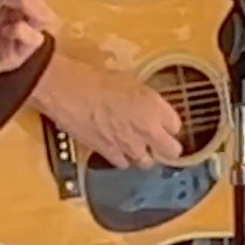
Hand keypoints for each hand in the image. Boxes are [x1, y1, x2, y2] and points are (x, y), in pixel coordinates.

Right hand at [29, 52, 182, 168]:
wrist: (67, 91)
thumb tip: (150, 109)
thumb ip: (146, 101)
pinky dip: (122, 158)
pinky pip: (124, 164)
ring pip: (148, 162)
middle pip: (172, 151)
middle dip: (167, 147)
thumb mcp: (130, 82)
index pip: (176, 126)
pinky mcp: (110, 155)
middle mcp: (147, 129)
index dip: (169, 125)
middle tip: (160, 143)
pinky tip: (117, 148)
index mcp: (155, 107)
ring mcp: (129, 145)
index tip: (165, 124)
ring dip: (144, 154)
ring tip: (135, 145)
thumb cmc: (93, 80)